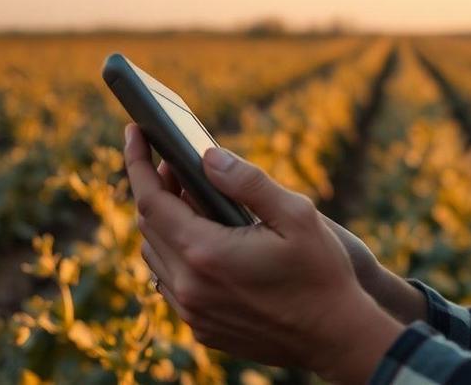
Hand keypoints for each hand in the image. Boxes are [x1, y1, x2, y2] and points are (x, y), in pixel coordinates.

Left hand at [155, 143, 426, 324]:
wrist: (336, 337)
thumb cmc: (323, 273)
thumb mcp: (296, 215)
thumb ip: (248, 183)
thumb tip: (208, 156)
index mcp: (206, 252)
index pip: (151, 200)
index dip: (138, 162)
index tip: (134, 133)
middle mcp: (189, 286)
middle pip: (149, 226)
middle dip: (154, 187)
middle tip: (173, 161)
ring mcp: (193, 311)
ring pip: (156, 256)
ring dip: (163, 221)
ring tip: (188, 195)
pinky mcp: (202, 328)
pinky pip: (172, 283)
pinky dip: (176, 253)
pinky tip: (201, 238)